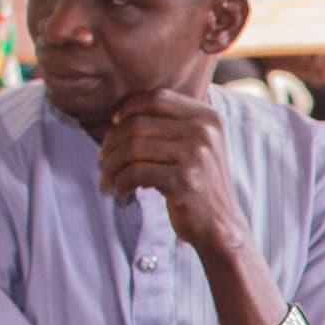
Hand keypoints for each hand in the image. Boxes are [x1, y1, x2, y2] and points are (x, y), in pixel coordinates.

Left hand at [96, 81, 244, 254]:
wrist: (221, 226)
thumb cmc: (199, 185)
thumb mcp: (195, 146)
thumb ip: (170, 125)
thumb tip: (118, 116)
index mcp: (207, 117)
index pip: (157, 98)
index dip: (129, 108)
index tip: (114, 125)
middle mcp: (204, 132)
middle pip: (139, 123)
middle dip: (112, 142)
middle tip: (103, 159)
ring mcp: (196, 155)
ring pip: (133, 148)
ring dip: (112, 165)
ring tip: (107, 178)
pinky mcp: (184, 180)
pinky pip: (136, 173)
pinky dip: (121, 183)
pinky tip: (121, 192)